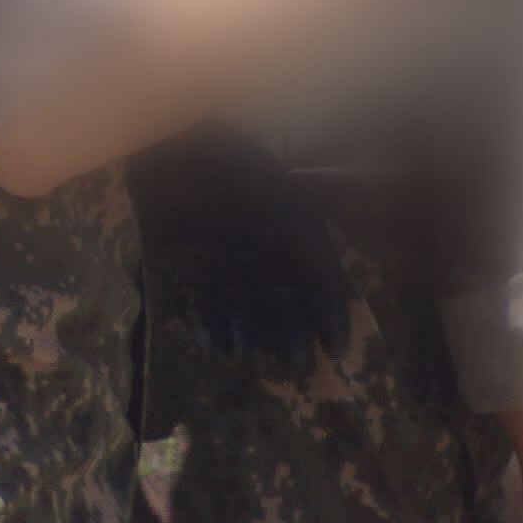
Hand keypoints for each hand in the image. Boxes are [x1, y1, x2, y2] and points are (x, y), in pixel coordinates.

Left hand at [126, 124, 355, 374]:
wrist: (181, 155)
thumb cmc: (244, 179)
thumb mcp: (297, 219)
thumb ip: (321, 264)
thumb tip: (341, 309)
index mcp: (296, 240)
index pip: (321, 288)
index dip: (329, 320)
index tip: (333, 350)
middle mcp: (265, 256)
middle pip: (284, 307)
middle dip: (290, 338)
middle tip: (293, 367)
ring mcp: (227, 265)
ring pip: (246, 314)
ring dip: (251, 339)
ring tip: (250, 357)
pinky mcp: (190, 271)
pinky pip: (206, 309)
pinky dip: (212, 332)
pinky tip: (218, 351)